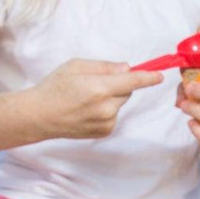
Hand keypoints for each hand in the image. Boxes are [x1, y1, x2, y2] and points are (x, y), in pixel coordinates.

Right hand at [32, 59, 160, 138]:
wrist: (39, 115)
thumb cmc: (54, 87)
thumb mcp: (76, 66)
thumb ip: (105, 66)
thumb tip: (127, 68)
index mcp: (99, 88)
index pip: (133, 81)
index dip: (148, 77)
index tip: (160, 75)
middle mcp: (106, 107)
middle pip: (127, 91)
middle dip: (118, 84)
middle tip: (95, 83)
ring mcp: (106, 122)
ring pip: (120, 103)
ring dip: (111, 98)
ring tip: (87, 99)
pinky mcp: (104, 132)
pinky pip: (114, 115)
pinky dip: (106, 110)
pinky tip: (87, 110)